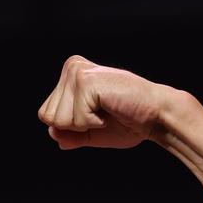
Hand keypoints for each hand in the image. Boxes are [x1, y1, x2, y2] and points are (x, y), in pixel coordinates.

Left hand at [37, 56, 172, 149]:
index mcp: (70, 75)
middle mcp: (71, 68)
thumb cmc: (128, 122)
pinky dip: (95, 123)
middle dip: (75, 126)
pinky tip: (111, 108)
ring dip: (85, 124)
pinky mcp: (86, 82)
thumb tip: (53, 133)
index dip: (71, 126)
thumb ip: (69, 134)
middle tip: (103, 113)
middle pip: (48, 117)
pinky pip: (75, 120)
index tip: (97, 115)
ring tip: (106, 109)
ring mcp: (78, 73)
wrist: (156, 117)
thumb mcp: (91, 131)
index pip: (46, 114)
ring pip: (58, 120)